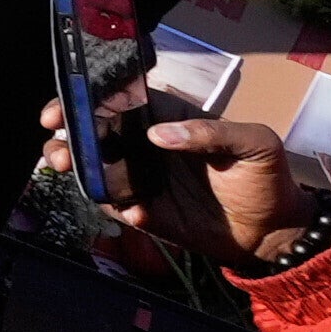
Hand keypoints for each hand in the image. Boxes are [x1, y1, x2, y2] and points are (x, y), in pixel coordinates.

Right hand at [48, 85, 324, 268]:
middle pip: (92, 130)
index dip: (85, 97)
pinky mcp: (140, 210)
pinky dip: (115, 206)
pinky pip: (113, 205)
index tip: (64, 108)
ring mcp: (140, 178)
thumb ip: (211, 132)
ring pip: (91, 165)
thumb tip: (156, 134)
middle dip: (65, 134)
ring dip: (74, 166)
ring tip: (70, 171)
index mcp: (166, 118)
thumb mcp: (254, 144)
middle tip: (57, 147)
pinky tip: (137, 213)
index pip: (118, 99)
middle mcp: (144, 145)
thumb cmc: (266, 179)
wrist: (272, 234)